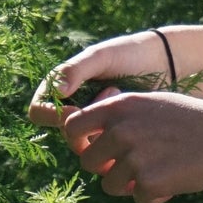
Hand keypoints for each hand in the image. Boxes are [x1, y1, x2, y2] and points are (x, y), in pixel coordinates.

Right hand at [28, 31, 171, 130]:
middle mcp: (73, 108)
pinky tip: (132, 117)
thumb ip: (76, 70)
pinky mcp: (113, 136)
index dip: (52, 115)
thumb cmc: (129, 53)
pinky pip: (104, 148)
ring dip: (102, 126)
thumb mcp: (101, 56)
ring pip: (83, 143)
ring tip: (123, 95)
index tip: (75, 109)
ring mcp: (93, 124)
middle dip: (85, 119)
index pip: (39, 111)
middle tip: (112, 92)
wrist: (164, 64)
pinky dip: (115, 137)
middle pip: (62, 131)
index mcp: (61, 87)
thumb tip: (56, 92)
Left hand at [58, 88, 202, 202]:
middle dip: (106, 169)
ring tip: (161, 170)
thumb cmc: (193, 121)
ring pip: (110, 185)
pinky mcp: (149, 182)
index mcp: (120, 106)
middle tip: (133, 167)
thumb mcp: (153, 105)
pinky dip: (155, 196)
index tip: (94, 150)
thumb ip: (120, 117)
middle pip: (87, 162)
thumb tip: (88, 137)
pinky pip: (139, 199)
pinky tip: (176, 180)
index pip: (73, 127)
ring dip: (131, 185)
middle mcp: (122, 129)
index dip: (79, 143)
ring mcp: (134, 156)